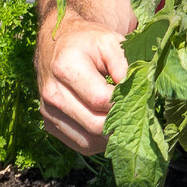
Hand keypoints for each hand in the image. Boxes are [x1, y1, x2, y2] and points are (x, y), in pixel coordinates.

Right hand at [36, 0, 133, 153]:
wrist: (60, 43)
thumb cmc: (89, 42)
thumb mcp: (111, 42)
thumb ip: (125, 67)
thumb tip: (138, 95)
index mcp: (65, 68)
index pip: (101, 100)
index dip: (124, 104)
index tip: (139, 99)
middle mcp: (52, 93)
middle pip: (94, 125)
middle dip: (120, 124)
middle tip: (138, 117)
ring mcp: (47, 111)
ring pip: (87, 141)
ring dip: (110, 137)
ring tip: (125, 122)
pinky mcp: (49, 123)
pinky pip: (79, 144)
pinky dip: (98, 141)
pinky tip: (109, 127)